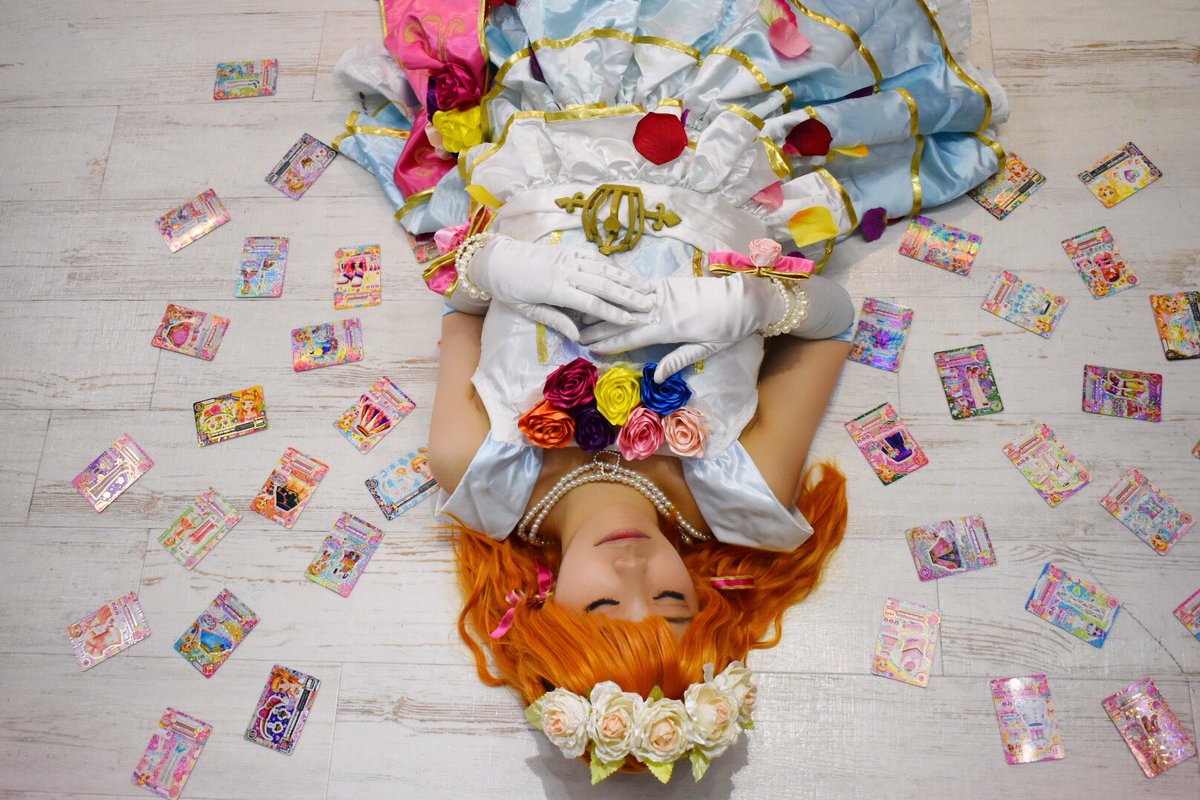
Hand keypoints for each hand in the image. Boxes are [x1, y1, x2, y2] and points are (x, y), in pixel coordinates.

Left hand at [467, 236, 654, 339]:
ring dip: (626, 279)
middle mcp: (565, 271)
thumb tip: (577, 336)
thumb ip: (555, 320)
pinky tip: (624, 273)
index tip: (633, 320)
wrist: (497, 259)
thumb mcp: (528, 309)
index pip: (592, 302)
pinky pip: (594, 257)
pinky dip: (611, 265)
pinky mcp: (568, 250)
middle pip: (604, 284)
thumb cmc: (510, 289)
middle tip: (650, 305)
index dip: (614, 312)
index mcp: (555, 289)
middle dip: (629, 296)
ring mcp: (568, 258)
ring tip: (645, 288)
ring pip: (603, 269)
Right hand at [579, 275, 783, 380]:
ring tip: (585, 312)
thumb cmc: (729, 328)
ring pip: (628, 302)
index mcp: (670, 329)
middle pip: (625, 319)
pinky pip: (641, 287)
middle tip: (577, 333)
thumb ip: (678, 359)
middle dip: (600, 327)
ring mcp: (665, 293)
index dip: (610, 343)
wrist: (744, 296)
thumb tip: (655, 376)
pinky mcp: (669, 283)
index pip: (633, 337)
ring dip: (606, 307)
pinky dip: (623, 291)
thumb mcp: (706, 349)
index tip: (590, 347)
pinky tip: (608, 292)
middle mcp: (663, 308)